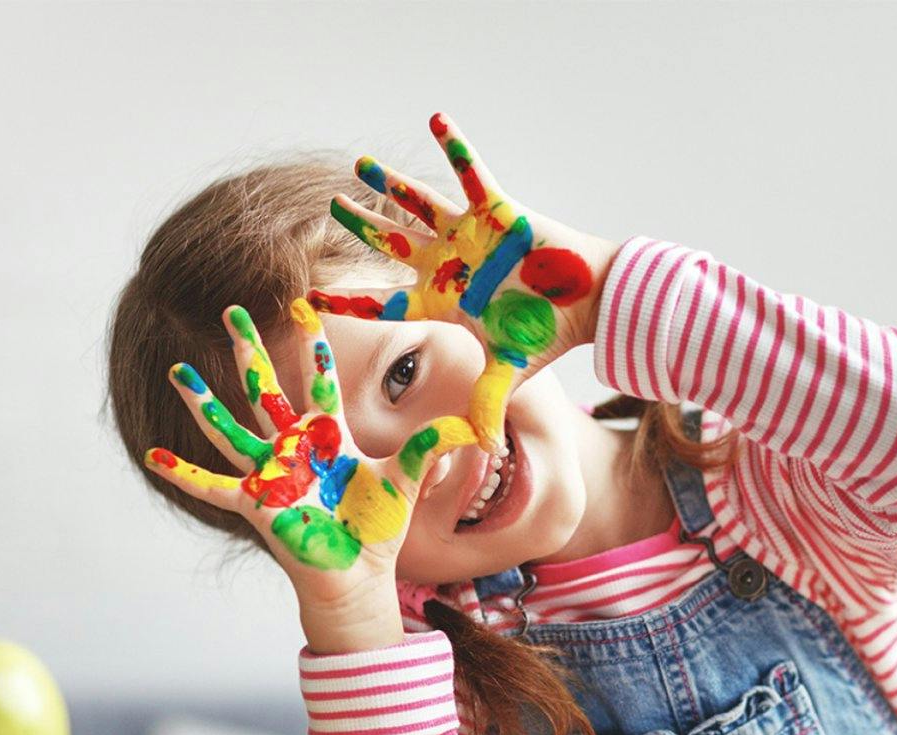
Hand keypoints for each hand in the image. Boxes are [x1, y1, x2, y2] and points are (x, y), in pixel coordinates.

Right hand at [143, 300, 475, 618]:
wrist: (359, 577)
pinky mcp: (257, 504)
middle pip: (267, 389)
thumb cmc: (377, 529)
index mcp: (329, 438)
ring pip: (231, 428)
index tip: (304, 307)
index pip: (321, 381)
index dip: (314, 346)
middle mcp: (295, 450)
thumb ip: (432, 448)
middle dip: (250, 350)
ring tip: (178, 370)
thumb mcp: (408, 480)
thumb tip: (474, 427)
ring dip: (204, 401)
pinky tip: (153, 455)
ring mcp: (271, 475)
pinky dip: (182, 472)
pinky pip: (212, 485)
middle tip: (231, 311)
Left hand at [312, 112, 619, 452]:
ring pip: (418, 203)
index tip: (307, 299)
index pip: (383, 301)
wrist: (589, 301)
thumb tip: (481, 453)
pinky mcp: (497, 208)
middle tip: (331, 208)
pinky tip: (435, 118)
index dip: (346, 301)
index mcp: (442, 299)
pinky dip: (455, 145)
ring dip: (390, 183)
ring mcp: (469, 233)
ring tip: (360, 166)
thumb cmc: (547, 333)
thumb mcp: (510, 371)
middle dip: (361, 226)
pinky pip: (471, 171)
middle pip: (390, 242)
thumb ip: (487, 404)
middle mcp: (448, 262)